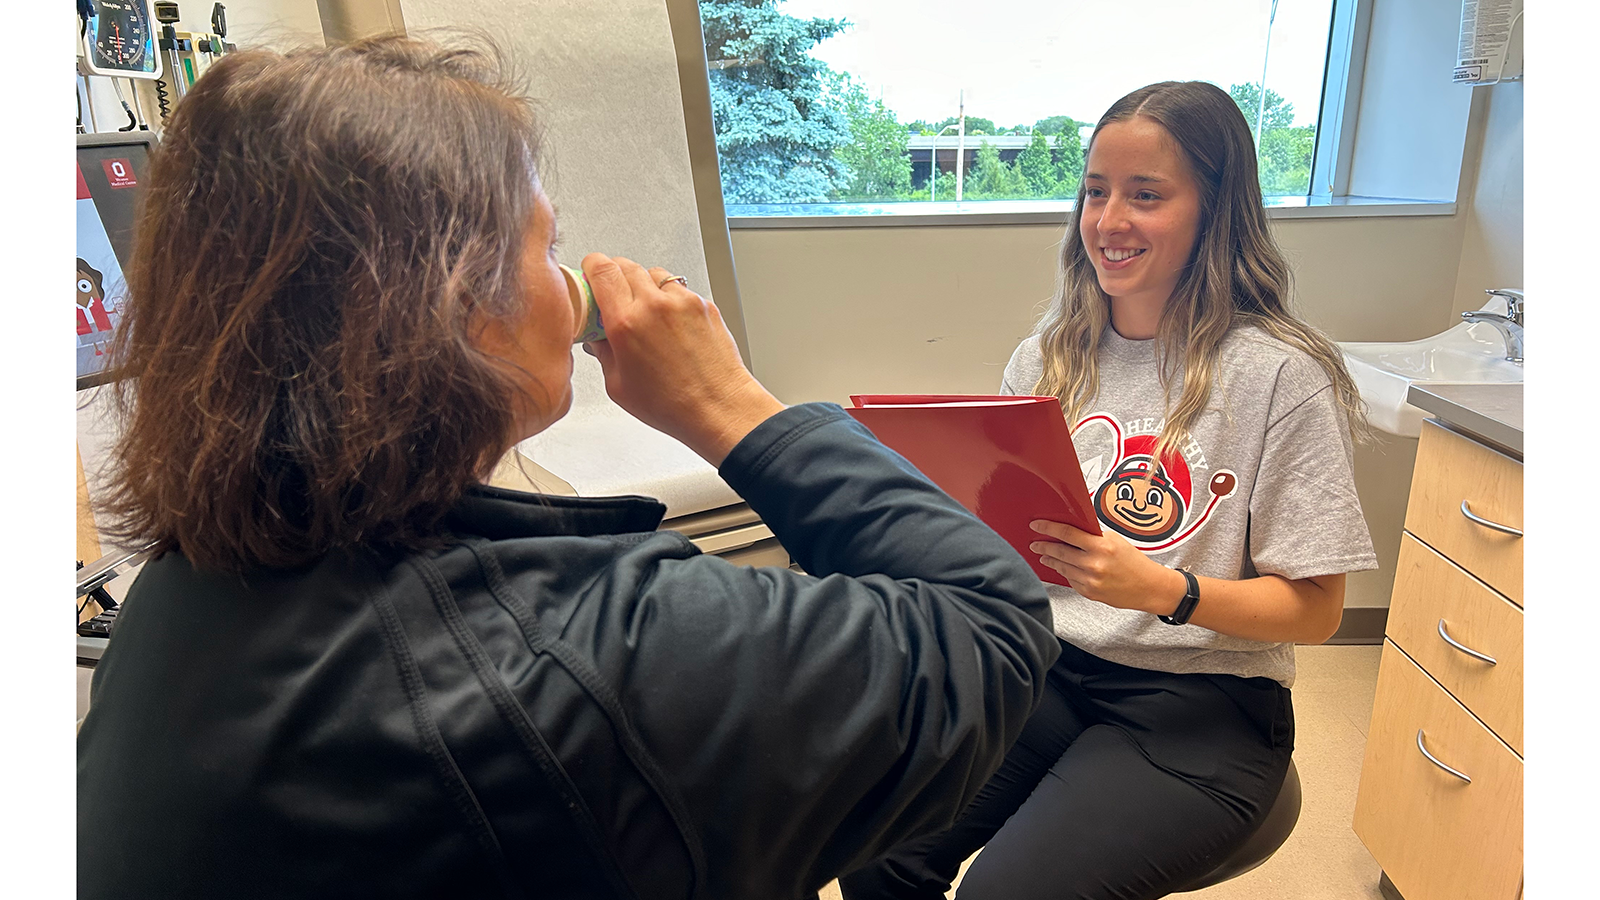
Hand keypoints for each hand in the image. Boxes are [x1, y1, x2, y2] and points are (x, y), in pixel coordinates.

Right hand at [579, 254, 784, 464]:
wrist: (719, 407)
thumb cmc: (673, 404)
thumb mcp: (619, 386)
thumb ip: (603, 352)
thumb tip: (597, 336)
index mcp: (627, 323)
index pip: (602, 269)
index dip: (591, 266)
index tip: (589, 275)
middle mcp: (655, 305)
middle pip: (626, 265)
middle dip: (615, 276)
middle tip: (613, 298)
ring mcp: (682, 301)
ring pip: (653, 273)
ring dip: (644, 286)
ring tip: (646, 314)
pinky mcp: (703, 304)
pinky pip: (679, 289)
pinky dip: (669, 299)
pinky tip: (670, 325)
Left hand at [1028, 519, 1185, 614]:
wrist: (1148, 587)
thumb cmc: (1133, 561)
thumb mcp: (1115, 540)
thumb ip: (1092, 536)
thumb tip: (1069, 530)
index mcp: (1101, 546)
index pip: (1067, 533)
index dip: (1048, 528)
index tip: (1036, 525)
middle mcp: (1093, 564)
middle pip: (1059, 551)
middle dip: (1043, 546)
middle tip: (1034, 543)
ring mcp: (1090, 581)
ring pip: (1061, 567)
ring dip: (1050, 560)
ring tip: (1044, 555)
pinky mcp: (1089, 593)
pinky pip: (1070, 579)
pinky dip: (1064, 572)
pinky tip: (1062, 567)